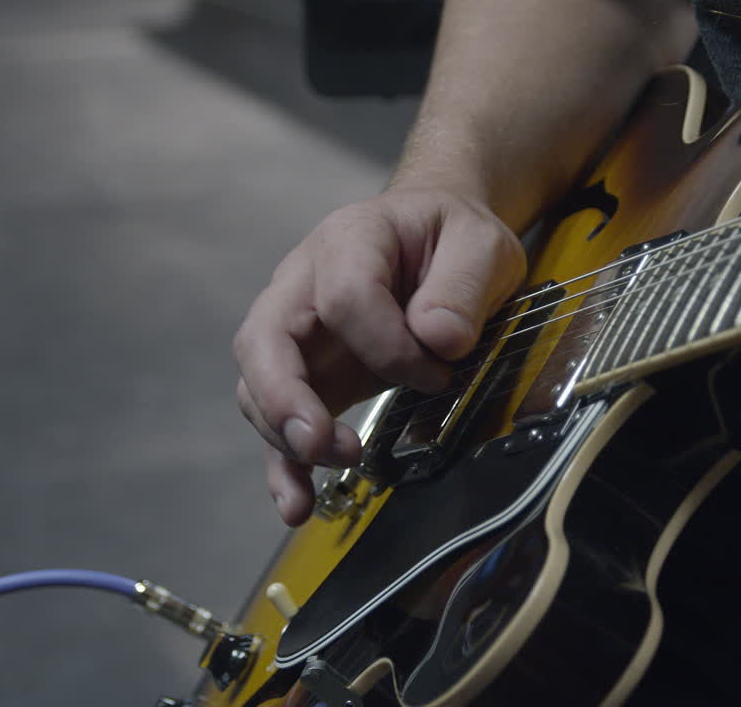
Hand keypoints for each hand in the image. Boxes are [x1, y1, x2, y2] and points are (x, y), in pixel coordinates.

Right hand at [233, 187, 525, 524]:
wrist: (437, 235)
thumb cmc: (452, 236)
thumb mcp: (480, 243)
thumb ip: (463, 284)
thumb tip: (438, 337)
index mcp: (349, 240)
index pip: (346, 295)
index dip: (390, 343)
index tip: (440, 369)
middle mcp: (304, 285)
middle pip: (265, 340)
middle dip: (286, 397)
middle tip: (321, 440)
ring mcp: (300, 334)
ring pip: (260, 385)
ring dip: (285, 435)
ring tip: (329, 469)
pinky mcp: (311, 375)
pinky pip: (280, 422)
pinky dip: (284, 465)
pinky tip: (297, 504)